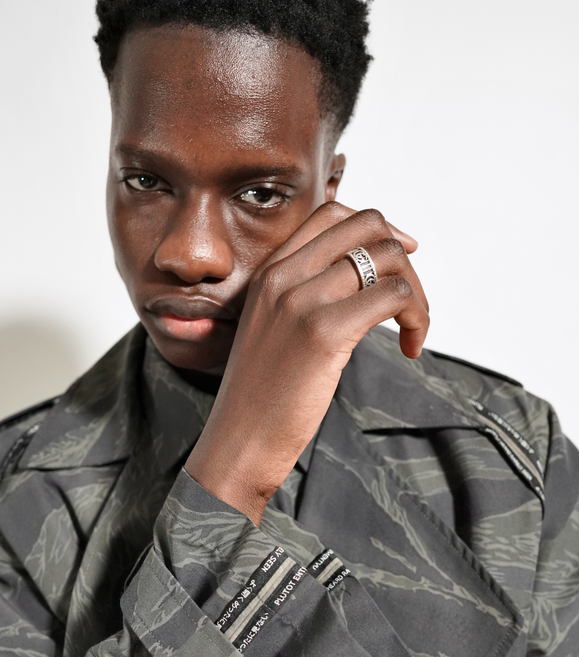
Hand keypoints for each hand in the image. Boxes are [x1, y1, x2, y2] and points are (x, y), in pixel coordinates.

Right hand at [184, 202, 428, 524]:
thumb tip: (361, 284)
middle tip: (409, 303)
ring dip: (417, 294)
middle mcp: (282, 277)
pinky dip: (417, 319)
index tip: (401, 260)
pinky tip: (410, 349)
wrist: (237, 442)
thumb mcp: (272, 332)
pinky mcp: (324, 332)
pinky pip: (393, 296)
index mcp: (268, 272)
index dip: (377, 230)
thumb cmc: (260, 399)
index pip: (332, 214)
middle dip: (403, 260)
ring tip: (412, 332)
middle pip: (368, 225)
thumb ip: (304, 299)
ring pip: (387, 258)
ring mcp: (301, 301)